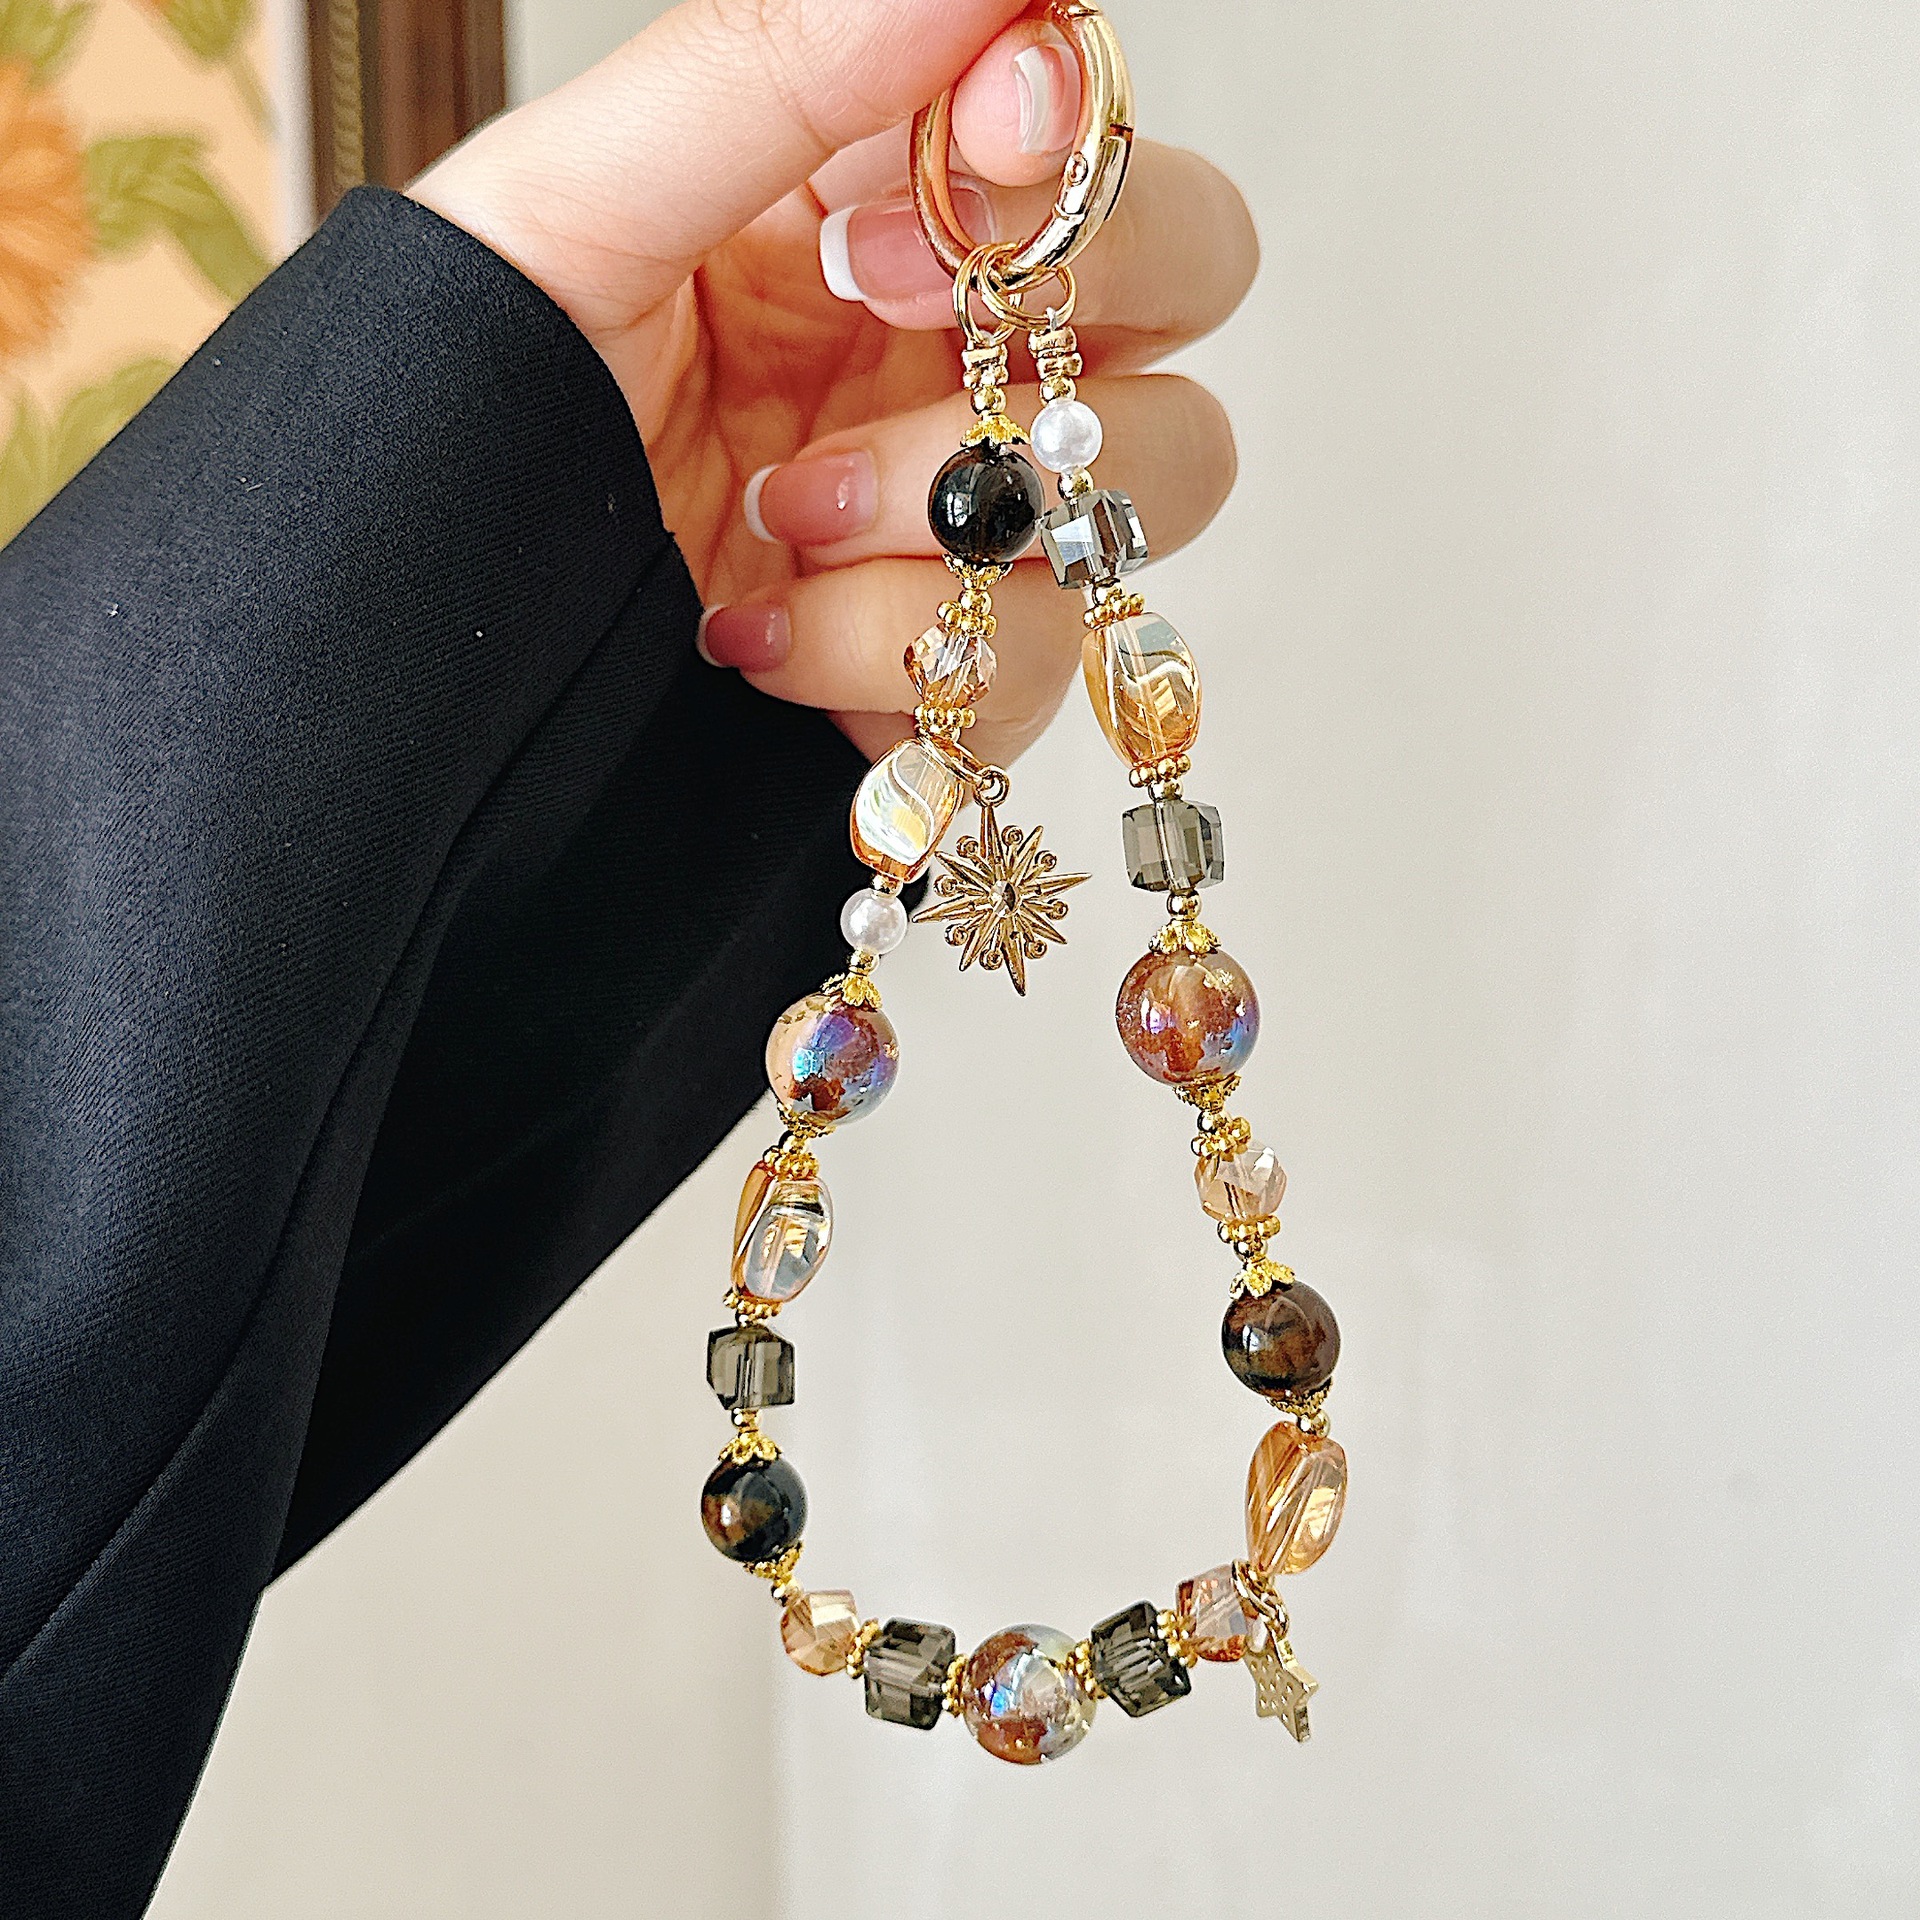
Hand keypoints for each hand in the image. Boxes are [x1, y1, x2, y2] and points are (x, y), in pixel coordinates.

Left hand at [413, 0, 1255, 766]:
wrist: (397, 652)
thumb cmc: (451, 416)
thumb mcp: (579, 207)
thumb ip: (782, 70)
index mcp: (864, 220)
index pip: (1096, 148)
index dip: (1081, 159)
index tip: (963, 169)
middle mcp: (935, 369)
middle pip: (1183, 320)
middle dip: (1072, 325)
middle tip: (887, 333)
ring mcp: (944, 536)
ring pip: (1121, 517)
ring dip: (951, 515)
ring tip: (773, 524)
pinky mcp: (933, 685)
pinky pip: (1024, 681)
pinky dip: (888, 659)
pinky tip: (752, 642)